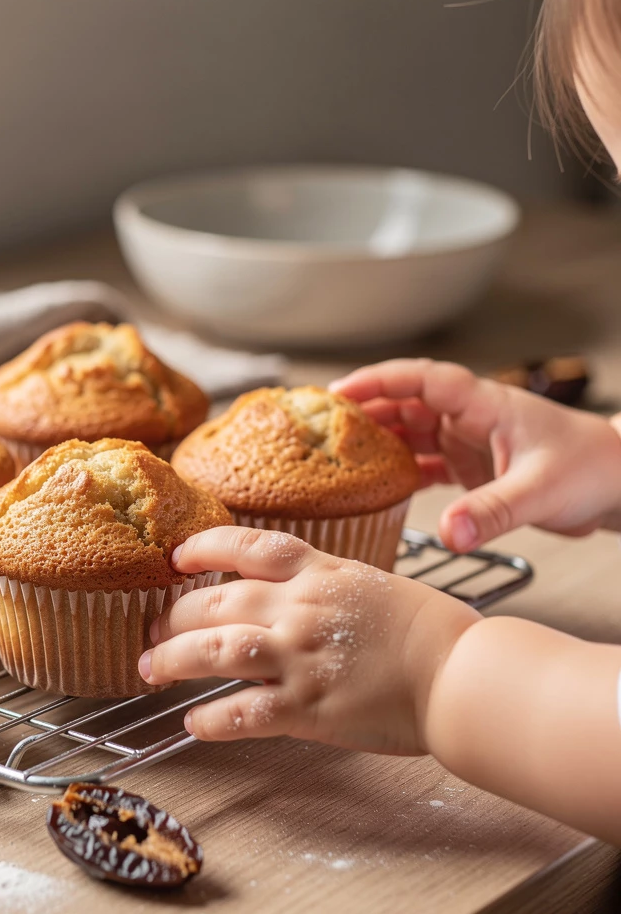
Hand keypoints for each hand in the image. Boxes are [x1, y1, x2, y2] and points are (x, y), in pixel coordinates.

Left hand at [142, 526, 479, 752]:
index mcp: (318, 572)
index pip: (246, 546)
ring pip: (215, 651)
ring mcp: (299, 656)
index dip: (203, 548)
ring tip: (148, 670)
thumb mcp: (370, 584)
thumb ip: (322, 586)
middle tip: (152, 630)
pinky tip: (193, 722)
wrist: (462, 673)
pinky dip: (211, 718)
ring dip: (173, 660)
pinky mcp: (307, 707)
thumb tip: (286, 595)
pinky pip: (242, 711)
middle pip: (215, 602)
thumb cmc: (429, 628)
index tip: (176, 558)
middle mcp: (299, 608)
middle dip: (172, 616)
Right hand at [329, 359, 620, 550]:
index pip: (420, 380)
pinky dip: (397, 471)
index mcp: (484, 404)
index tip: (338, 393)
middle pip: (403, 404)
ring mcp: (468, 441)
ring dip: (376, 442)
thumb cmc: (592, 469)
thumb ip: (491, 512)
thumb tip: (448, 533)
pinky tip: (374, 485)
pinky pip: (422, 463)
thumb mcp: (539, 491)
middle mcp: (469, 417)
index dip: (376, 382)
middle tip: (320, 429)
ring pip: (409, 433)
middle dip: (363, 412)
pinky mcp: (471, 467)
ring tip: (337, 456)